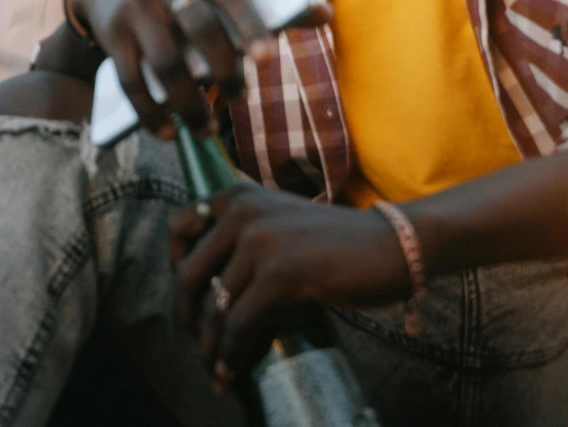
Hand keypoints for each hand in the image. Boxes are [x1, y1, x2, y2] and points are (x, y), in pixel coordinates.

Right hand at [69, 0, 327, 137]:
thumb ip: (261, 2)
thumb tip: (325, 13)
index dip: (249, 24)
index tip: (268, 59)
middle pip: (199, 27)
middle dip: (224, 70)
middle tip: (240, 98)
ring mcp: (134, 7)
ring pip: (167, 62)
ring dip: (190, 103)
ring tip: (208, 129)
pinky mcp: (113, 36)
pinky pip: (133, 82)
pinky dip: (152, 114)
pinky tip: (168, 133)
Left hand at [169, 185, 408, 390]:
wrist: (391, 244)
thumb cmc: (339, 241)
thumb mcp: (281, 220)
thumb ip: (246, 235)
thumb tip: (212, 284)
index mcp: (238, 195)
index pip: (179, 227)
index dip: (175, 266)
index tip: (190, 295)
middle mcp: (241, 212)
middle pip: (189, 273)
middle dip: (187, 315)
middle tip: (196, 341)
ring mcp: (259, 241)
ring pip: (214, 305)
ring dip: (208, 345)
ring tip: (213, 369)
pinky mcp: (280, 274)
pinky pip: (239, 323)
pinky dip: (230, 352)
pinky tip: (229, 371)